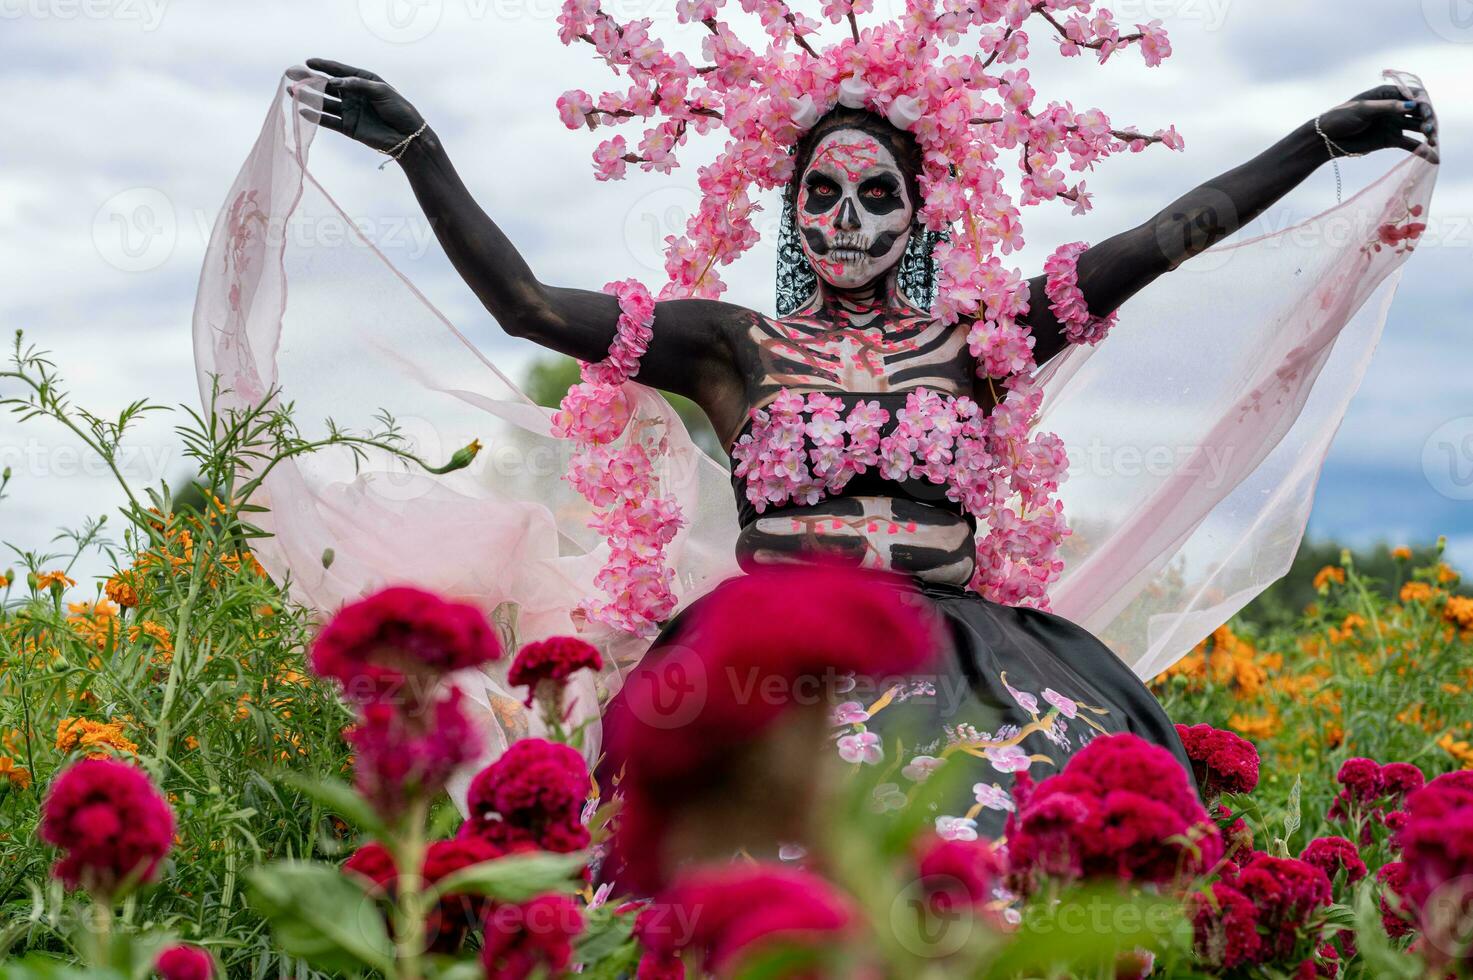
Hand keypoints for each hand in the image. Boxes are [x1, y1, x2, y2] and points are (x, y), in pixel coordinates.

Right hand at [288, 59, 427, 154]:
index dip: (323, 65)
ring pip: (324, 103)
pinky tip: (302, 110)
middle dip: (309, 79)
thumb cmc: (399, 109)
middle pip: (326, 85)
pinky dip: (315, 116)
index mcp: (362, 81)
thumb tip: (333, 83)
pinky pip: (328, 121)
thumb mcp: (381, 91)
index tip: (308, 61)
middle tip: (291, 73)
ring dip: (308, 97)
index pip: (339, 71)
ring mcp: (349, 111)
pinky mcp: (348, 127)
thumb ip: (357, 85)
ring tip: (291, 91)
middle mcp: (353, 95)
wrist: (407, 136)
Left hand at [1314, 83, 1437, 162]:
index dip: (1423, 102)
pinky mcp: (1391, 140)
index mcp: (1389, 94)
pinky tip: (1434, 158)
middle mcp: (1395, 108)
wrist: (1326, 139)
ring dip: (1429, 133)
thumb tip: (1411, 106)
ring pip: (1418, 127)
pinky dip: (1422, 150)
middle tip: (1429, 129)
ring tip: (1433, 141)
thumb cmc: (1341, 118)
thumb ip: (1387, 107)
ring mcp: (1395, 124)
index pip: (1415, 95)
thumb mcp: (1363, 110)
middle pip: (1420, 111)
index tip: (1425, 111)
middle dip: (1428, 119)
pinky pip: (1411, 144)